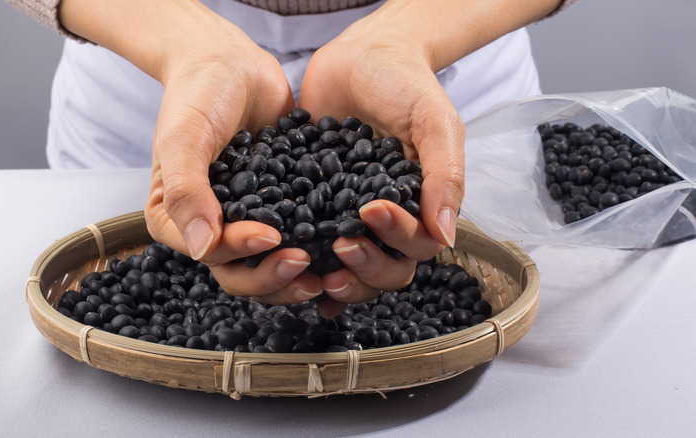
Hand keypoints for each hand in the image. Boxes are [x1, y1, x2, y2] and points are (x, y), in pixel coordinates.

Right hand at [60, 0, 324, 302]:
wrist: (230, 61)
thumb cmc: (197, 94)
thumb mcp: (183, 138)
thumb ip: (186, 190)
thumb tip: (201, 249)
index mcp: (177, 218)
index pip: (209, 254)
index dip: (241, 254)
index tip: (272, 236)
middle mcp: (210, 225)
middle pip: (241, 272)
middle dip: (273, 275)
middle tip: (307, 261)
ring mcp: (247, 217)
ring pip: (270, 263)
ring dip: (298, 272)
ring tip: (329, 268)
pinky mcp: (280, 204)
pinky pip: (297, 233)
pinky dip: (318, 243)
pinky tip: (344, 241)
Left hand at [300, 0, 561, 314]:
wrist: (360, 55)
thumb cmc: (405, 83)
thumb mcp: (434, 121)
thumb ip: (445, 175)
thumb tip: (447, 236)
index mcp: (421, 204)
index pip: (418, 244)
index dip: (398, 238)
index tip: (372, 210)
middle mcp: (388, 219)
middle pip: (387, 270)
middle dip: (366, 266)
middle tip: (340, 246)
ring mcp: (350, 217)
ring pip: (352, 269)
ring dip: (337, 277)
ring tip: (312, 266)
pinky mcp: (316, 207)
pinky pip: (314, 247)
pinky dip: (306, 267)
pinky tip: (289, 271)